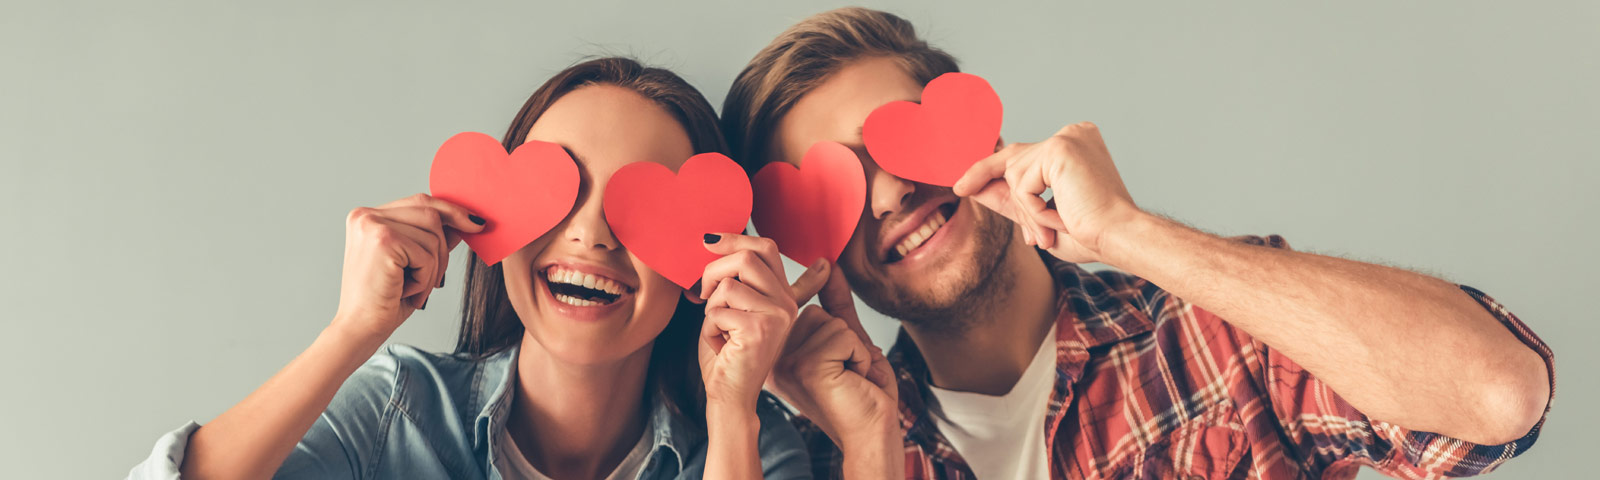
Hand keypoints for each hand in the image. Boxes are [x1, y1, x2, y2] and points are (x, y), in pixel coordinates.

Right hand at [332, 193, 482, 341]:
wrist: (360, 329)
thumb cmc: (385, 300)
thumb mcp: (414, 262)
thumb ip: (433, 238)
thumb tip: (463, 221)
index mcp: (368, 217)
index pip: (420, 202)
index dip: (451, 212)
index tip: (476, 224)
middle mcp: (366, 215)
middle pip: (431, 214)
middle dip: (442, 250)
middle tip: (432, 280)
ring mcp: (372, 225)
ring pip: (433, 235)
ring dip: (431, 269)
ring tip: (410, 288)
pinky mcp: (383, 240)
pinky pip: (427, 254)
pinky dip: (424, 278)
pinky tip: (404, 290)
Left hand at [697, 234, 799, 408]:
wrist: (730, 396)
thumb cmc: (726, 354)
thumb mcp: (733, 308)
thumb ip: (735, 280)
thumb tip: (712, 240)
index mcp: (782, 295)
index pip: (765, 248)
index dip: (735, 238)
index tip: (707, 241)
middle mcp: (786, 303)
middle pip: (746, 257)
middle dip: (712, 271)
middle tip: (701, 294)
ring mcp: (776, 316)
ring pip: (728, 285)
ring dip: (710, 307)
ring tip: (718, 328)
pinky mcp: (759, 330)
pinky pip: (717, 311)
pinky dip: (708, 328)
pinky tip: (721, 346)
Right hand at [773, 259, 899, 449]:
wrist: (872, 431)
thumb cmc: (862, 394)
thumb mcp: (848, 341)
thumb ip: (835, 305)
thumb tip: (830, 265)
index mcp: (776, 356)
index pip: (795, 309)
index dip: (811, 299)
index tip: (823, 304)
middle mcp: (774, 360)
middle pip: (813, 312)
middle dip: (843, 337)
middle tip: (846, 370)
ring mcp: (786, 363)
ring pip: (828, 321)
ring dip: (853, 347)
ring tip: (849, 375)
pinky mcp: (806, 366)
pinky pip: (841, 333)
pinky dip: (859, 354)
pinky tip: (853, 379)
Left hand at [953, 122, 1144, 263]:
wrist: (1117, 238)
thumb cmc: (1089, 233)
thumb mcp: (1038, 214)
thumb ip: (1010, 197)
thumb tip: (971, 186)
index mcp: (1075, 144)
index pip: (1023, 154)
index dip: (990, 168)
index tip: (963, 182)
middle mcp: (1073, 134)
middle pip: (1012, 157)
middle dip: (986, 177)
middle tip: (961, 190)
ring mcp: (1067, 138)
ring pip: (1014, 174)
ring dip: (1025, 211)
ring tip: (1047, 233)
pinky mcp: (1059, 149)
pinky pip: (1022, 183)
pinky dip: (1031, 209)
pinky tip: (1055, 219)